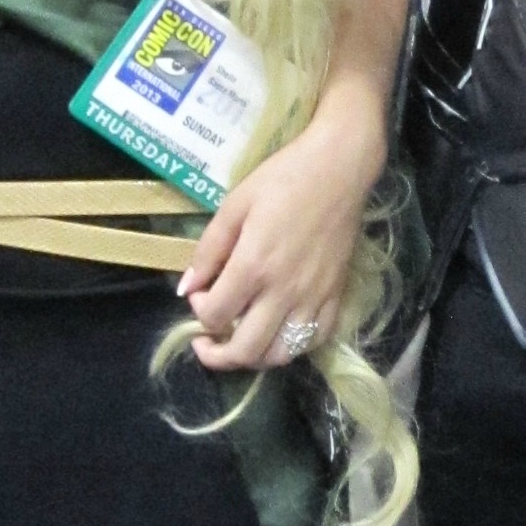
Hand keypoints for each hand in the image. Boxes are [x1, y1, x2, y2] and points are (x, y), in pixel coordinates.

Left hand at [177, 87, 383, 372]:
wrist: (339, 168)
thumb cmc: (283, 179)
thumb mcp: (235, 205)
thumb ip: (208, 250)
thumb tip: (187, 288)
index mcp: (254, 266)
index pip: (215, 316)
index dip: (198, 311)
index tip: (198, 293)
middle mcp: (284, 291)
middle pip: (246, 350)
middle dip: (217, 355)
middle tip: (207, 342)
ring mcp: (314, 298)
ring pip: (281, 355)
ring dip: (254, 356)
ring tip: (241, 341)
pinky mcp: (336, 296)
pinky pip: (315, 340)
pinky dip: (292, 345)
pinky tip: (279, 330)